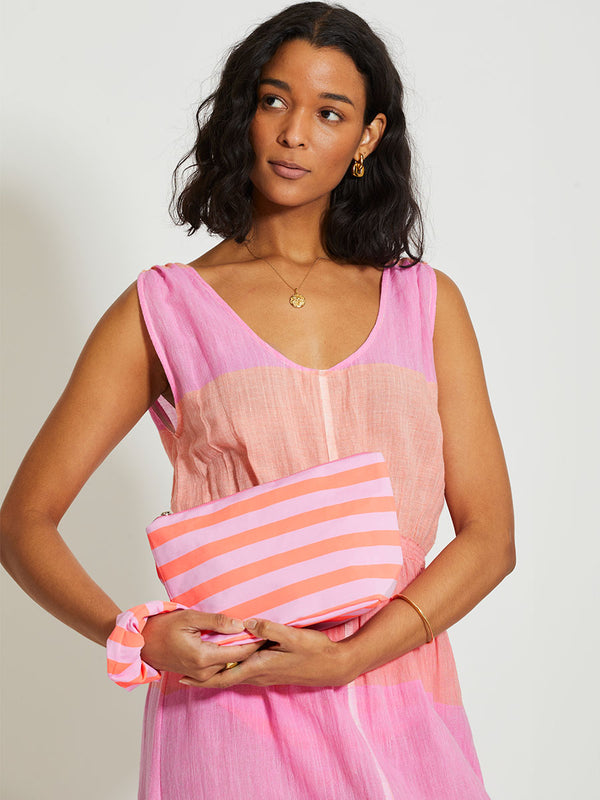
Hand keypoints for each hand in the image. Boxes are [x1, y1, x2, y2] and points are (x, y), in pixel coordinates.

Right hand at [140, 609, 263, 681]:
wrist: (143, 643)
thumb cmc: (164, 627)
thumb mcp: (191, 618)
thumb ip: (217, 622)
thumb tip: (240, 625)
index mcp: (203, 657)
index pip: (239, 652)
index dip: (256, 643)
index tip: (269, 633)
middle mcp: (204, 671)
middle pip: (237, 661)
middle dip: (253, 649)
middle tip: (269, 636)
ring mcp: (200, 676)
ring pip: (230, 666)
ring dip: (243, 655)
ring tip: (259, 641)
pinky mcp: (198, 675)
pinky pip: (220, 669)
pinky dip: (232, 659)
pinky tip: (240, 648)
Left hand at [179, 618, 351, 688]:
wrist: (333, 666)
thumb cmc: (314, 651)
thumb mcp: (293, 636)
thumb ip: (270, 628)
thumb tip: (247, 623)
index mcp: (259, 667)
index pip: (225, 676)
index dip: (203, 678)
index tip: (184, 677)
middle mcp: (260, 675)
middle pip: (226, 680)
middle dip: (204, 679)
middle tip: (183, 677)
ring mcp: (267, 676)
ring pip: (235, 677)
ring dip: (217, 676)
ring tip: (200, 670)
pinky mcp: (273, 673)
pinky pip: (246, 674)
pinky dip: (232, 671)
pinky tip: (230, 664)